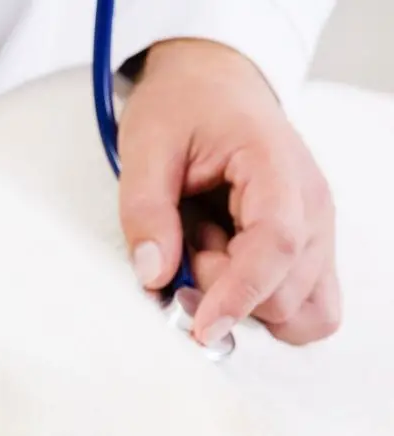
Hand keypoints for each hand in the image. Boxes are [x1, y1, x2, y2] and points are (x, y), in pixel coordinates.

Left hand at [117, 38, 339, 345]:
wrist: (213, 83)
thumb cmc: (185, 107)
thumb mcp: (146, 146)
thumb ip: (145, 211)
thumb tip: (154, 276)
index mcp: (276, 169)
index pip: (275, 246)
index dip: (239, 294)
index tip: (200, 327)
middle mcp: (311, 205)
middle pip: (287, 293)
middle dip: (225, 293)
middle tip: (184, 246)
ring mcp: (314, 231)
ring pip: (301, 311)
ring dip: (245, 301)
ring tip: (206, 251)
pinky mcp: (304, 249)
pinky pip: (300, 305)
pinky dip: (257, 302)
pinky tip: (223, 266)